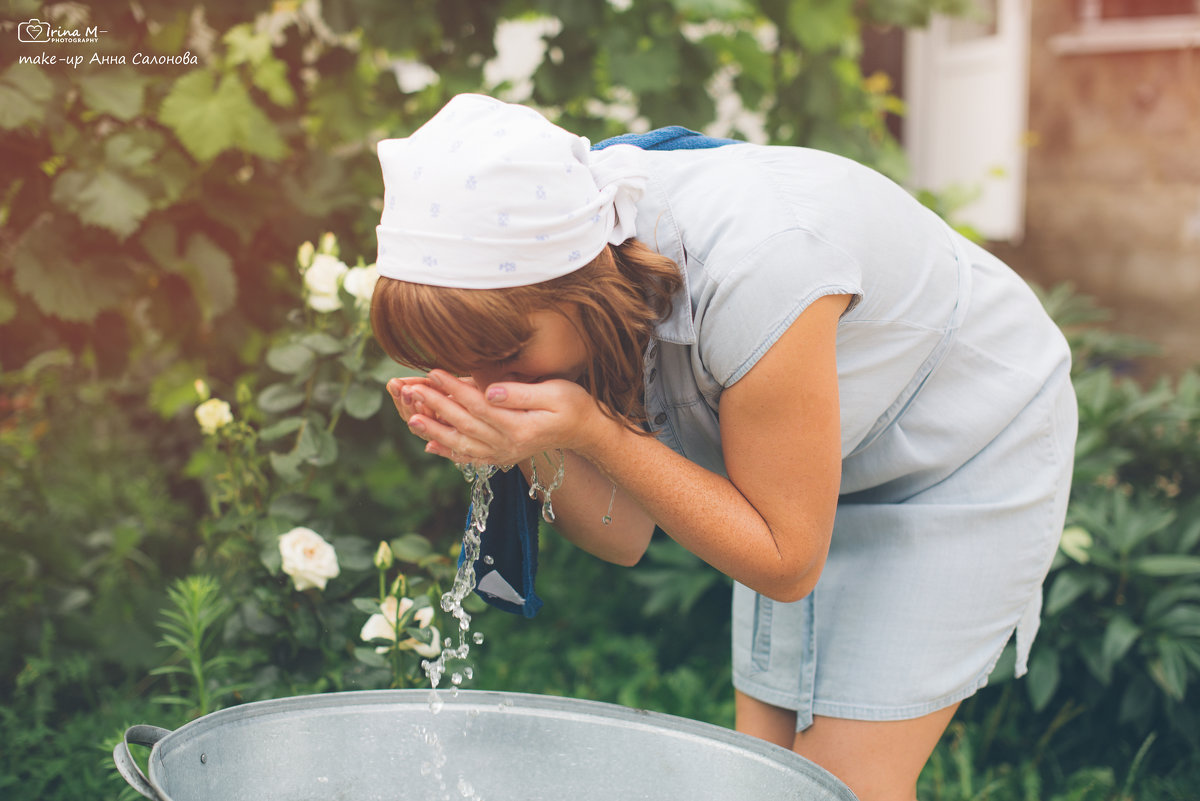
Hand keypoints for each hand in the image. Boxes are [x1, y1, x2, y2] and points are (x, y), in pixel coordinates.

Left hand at [402, 369, 609, 464]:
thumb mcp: (554, 392)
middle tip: (410, 390)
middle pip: (464, 424)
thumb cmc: (573, 405)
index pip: (478, 405)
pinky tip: (431, 445)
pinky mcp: (502, 456)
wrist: (585, 431)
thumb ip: (520, 393)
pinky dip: (449, 452)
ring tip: (411, 419)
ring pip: (462, 444)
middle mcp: (508, 445)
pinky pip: (471, 457)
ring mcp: (503, 454)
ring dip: (435, 431)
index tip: (433, 372)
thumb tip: (490, 391)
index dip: (454, 388)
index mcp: (519, 427)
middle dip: (436, 406)